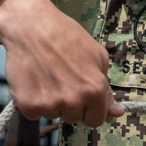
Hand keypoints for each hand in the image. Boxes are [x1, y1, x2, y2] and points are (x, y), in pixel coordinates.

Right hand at [0, 0, 124, 126]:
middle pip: (74, 118)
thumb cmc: (66, 35)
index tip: (83, 98)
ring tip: (47, 75)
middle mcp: (73, 101)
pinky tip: (34, 79)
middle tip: (62, 78)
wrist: (30, 26)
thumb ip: (107, 89)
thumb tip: (118, 113)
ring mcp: (50, 105)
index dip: (90, 109)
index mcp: (94, 89)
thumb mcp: (97, 56)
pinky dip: (33, 100)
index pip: (96, 120)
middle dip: (70, 103)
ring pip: (53, 115)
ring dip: (51, 101)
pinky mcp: (27, 105)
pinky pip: (34, 113)